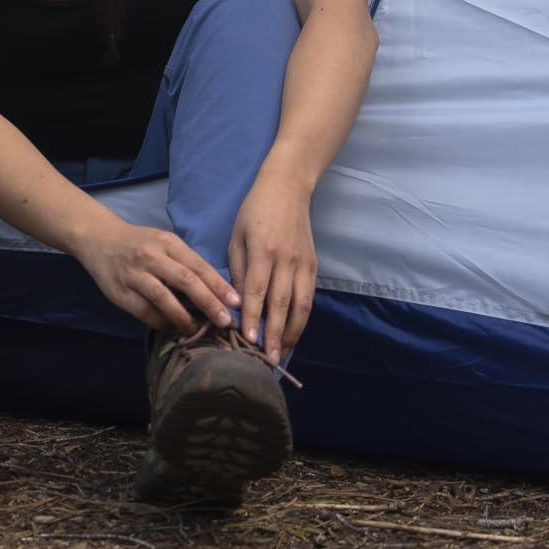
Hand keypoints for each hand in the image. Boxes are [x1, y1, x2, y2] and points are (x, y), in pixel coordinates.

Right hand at [77, 218, 238, 333]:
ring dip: (184, 318)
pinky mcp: (120, 292)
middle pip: (186, 281)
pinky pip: (144, 312)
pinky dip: (161, 322)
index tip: (236, 303)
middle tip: (225, 322)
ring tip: (197, 330)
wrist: (99, 239)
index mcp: (168, 243)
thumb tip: (216, 291)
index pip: (199, 266)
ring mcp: (135, 275)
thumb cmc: (139, 244)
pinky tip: (172, 328)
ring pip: (164, 298)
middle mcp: (152, 257)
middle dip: (209, 303)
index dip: (219, 286)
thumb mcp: (164, 243)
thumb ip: (185, 263)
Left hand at [229, 171, 316, 363]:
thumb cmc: (254, 212)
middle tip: (269, 359)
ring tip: (283, 353)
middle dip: (275, 334)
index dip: (252, 317)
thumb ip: (238, 270)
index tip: (249, 338)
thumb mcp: (237, 236)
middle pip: (281, 303)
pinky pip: (309, 298)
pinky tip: (293, 333)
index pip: (257, 291)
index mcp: (263, 250)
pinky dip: (302, 318)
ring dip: (293, 332)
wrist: (288, 188)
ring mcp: (303, 264)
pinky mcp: (313, 266)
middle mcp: (286, 259)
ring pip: (301, 305)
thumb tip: (235, 303)